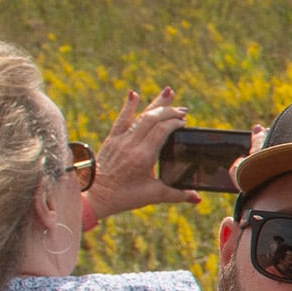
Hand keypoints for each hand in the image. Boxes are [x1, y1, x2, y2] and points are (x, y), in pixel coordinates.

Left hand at [88, 87, 195, 221]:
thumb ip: (177, 195)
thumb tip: (197, 198)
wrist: (94, 197)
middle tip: (183, 110)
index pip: (162, 131)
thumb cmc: (123, 197)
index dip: (175, 123)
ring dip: (155, 104)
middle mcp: (131, 144)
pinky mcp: (112, 139)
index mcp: (143, 157)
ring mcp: (120, 140)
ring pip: (140, 116)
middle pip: (153, 119)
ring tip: (168, 92)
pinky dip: (128, 106)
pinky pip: (121, 119)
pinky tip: (134, 94)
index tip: (184, 122)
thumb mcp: (153, 196)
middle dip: (169, 111)